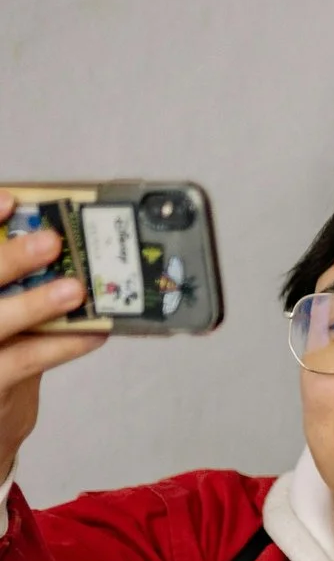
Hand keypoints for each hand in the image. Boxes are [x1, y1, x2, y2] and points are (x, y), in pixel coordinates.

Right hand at [0, 193, 107, 481]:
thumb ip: (15, 279)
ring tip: (75, 289)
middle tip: (51, 241)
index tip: (11, 199)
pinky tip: (96, 331)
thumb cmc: (1, 349)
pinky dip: (63, 344)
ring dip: (36, 304)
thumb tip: (61, 239)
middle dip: (7, 259)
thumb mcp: (8, 311)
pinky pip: (26, 361)